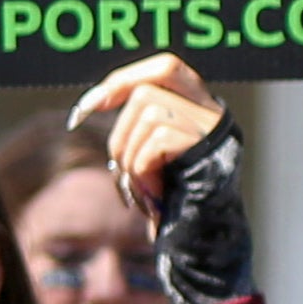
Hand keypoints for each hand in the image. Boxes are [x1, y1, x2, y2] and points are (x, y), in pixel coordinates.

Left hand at [69, 55, 226, 213]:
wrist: (203, 235)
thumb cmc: (174, 195)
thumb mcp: (153, 152)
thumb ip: (138, 123)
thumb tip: (91, 103)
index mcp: (201, 105)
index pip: (165, 68)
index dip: (126, 79)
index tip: (91, 106)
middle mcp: (211, 110)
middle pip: (146, 92)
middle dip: (120, 129)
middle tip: (119, 164)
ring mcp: (210, 127)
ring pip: (146, 116)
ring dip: (129, 155)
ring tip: (141, 184)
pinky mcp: (204, 146)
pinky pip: (154, 144)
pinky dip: (142, 170)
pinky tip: (154, 191)